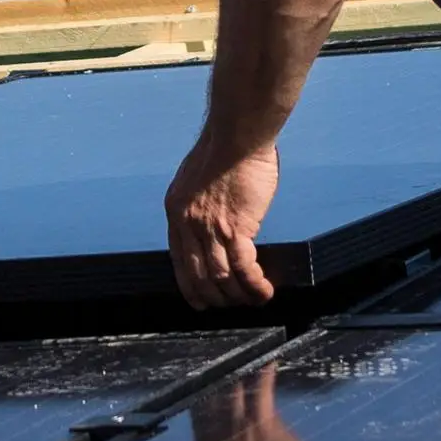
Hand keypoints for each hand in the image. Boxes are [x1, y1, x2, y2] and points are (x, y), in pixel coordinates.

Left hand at [166, 140, 280, 308]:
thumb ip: (198, 203)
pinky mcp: (236, 227)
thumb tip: (211, 220)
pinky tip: (264, 291)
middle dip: (215, 297)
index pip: (178, 260)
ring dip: (239, 296)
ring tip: (254, 301)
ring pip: (221, 277)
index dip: (191, 286)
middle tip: (232, 306)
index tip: (201, 301)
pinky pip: (243, 267)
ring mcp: (211, 227)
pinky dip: (254, 285)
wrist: (237, 135)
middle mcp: (188, 223)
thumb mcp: (194, 178)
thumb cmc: (224, 149)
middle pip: (198, 275)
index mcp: (176, 211)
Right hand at [189, 365, 322, 440]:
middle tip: (221, 355)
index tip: (204, 373)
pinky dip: (264, 373)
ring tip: (242, 353)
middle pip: (210, 396)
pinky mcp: (263, 424)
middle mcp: (216, 438)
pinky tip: (270, 360)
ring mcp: (239, 429)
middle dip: (216, 375)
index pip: (196, 411)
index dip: (200, 390)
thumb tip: (229, 423)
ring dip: (238, 371)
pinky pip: (260, 390)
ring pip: (233, 390)